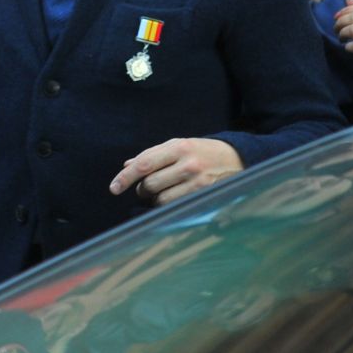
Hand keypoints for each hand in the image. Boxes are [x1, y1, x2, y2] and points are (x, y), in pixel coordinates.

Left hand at [109, 137, 242, 204]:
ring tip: (163, 191)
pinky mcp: (203, 196)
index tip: (114, 188)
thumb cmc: (203, 152)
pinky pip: (174, 207)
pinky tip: (173, 198)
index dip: (125, 177)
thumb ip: (153, 155)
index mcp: (179, 146)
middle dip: (142, 189)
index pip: (144, 163)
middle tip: (146, 188)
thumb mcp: (180, 145)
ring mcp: (197, 181)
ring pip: (160, 199)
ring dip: (155, 199)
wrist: (238, 159)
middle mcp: (188, 163)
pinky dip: (167, 205)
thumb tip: (126, 166)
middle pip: (149, 184)